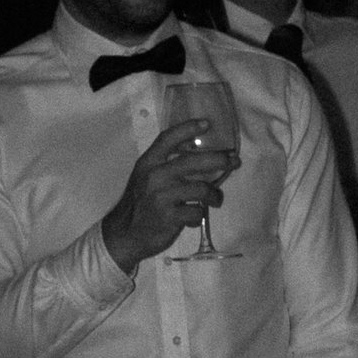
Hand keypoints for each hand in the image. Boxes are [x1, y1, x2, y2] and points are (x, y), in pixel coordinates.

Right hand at [102, 118, 236, 269]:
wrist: (123, 233)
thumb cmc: (140, 202)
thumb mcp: (146, 176)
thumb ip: (165, 162)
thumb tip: (194, 146)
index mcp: (148, 163)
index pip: (167, 139)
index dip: (187, 129)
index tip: (207, 123)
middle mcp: (154, 176)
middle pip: (192, 161)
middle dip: (219, 159)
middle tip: (234, 161)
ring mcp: (161, 197)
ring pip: (201, 189)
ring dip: (214, 195)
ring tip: (215, 199)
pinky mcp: (169, 217)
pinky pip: (197, 212)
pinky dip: (199, 216)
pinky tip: (194, 217)